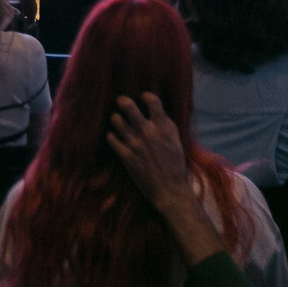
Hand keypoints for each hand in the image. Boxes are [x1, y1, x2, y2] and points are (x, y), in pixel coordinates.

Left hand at [107, 92, 193, 207]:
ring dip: (117, 119)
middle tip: (122, 102)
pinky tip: (116, 138)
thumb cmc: (175, 165)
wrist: (170, 190)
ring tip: (120, 122)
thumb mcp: (176, 141)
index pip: (153, 101)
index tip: (143, 97)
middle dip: (122, 101)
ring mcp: (135, 144)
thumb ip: (166, 125)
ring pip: (116, 120)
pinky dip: (112, 136)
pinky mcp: (125, 156)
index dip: (147, 96)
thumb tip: (156, 111)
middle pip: (128, 106)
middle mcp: (148, 133)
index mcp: (163, 128)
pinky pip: (111, 138)